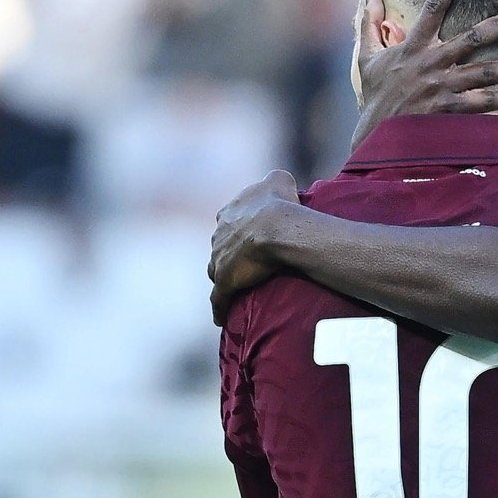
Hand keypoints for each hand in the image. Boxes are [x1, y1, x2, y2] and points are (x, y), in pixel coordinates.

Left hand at [209, 170, 298, 325]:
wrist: (277, 227)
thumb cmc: (281, 204)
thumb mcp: (279, 179)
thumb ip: (275, 179)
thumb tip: (279, 181)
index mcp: (229, 213)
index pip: (228, 222)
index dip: (237, 229)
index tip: (248, 235)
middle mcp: (218, 235)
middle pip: (220, 247)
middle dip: (227, 253)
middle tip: (243, 261)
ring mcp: (219, 259)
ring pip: (217, 271)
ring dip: (223, 277)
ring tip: (236, 286)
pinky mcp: (225, 281)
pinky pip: (219, 299)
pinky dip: (219, 308)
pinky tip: (221, 318)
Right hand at [351, 0, 497, 147]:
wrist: (375, 133)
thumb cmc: (375, 94)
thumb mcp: (367, 56)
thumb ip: (369, 23)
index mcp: (413, 46)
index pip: (432, 6)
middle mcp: (430, 62)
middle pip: (471, 38)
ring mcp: (440, 86)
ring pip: (481, 72)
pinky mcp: (446, 108)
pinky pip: (477, 102)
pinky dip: (495, 100)